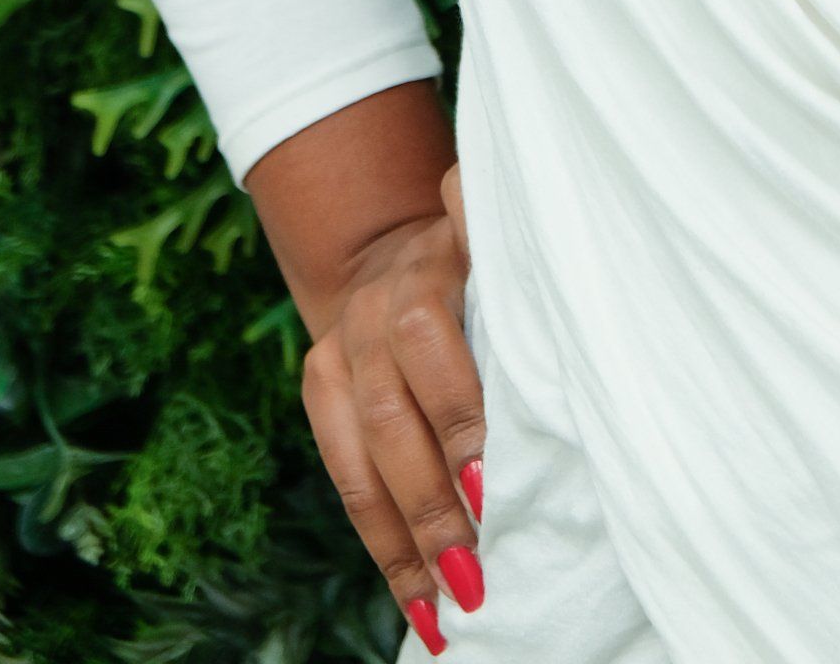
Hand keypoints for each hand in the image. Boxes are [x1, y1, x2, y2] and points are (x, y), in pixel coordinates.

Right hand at [301, 161, 485, 654]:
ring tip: (451, 604)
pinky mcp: (318, 385)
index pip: (431, 344)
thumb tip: (520, 250)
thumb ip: (512, 244)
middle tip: (479, 566)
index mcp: (433, 261)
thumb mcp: (509, 235)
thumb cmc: (489, 254)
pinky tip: (418, 602)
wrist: (398, 238)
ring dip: (408, 539)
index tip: (492, 485)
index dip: (458, 416)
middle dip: (435, 498)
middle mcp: (378, 302)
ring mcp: (341, 345)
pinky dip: (384, 545)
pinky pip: (346, 478)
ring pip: (364, 457)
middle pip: (393, 413)